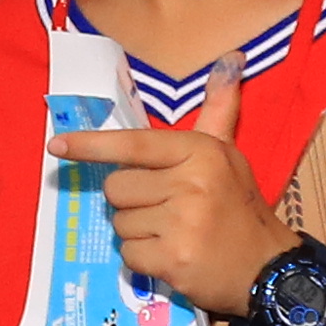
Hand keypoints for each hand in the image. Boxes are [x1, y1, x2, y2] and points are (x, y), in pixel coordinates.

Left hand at [46, 56, 289, 316]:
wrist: (268, 267)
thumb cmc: (238, 206)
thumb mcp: (228, 154)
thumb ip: (217, 110)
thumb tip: (229, 58)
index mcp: (199, 151)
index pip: (133, 144)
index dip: (92, 145)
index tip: (57, 146)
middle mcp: (190, 183)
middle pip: (117, 188)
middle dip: (132, 201)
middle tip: (167, 210)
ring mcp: (182, 223)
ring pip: (120, 223)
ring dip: (138, 232)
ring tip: (173, 234)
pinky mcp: (173, 260)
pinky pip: (128, 255)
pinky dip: (143, 260)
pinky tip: (172, 256)